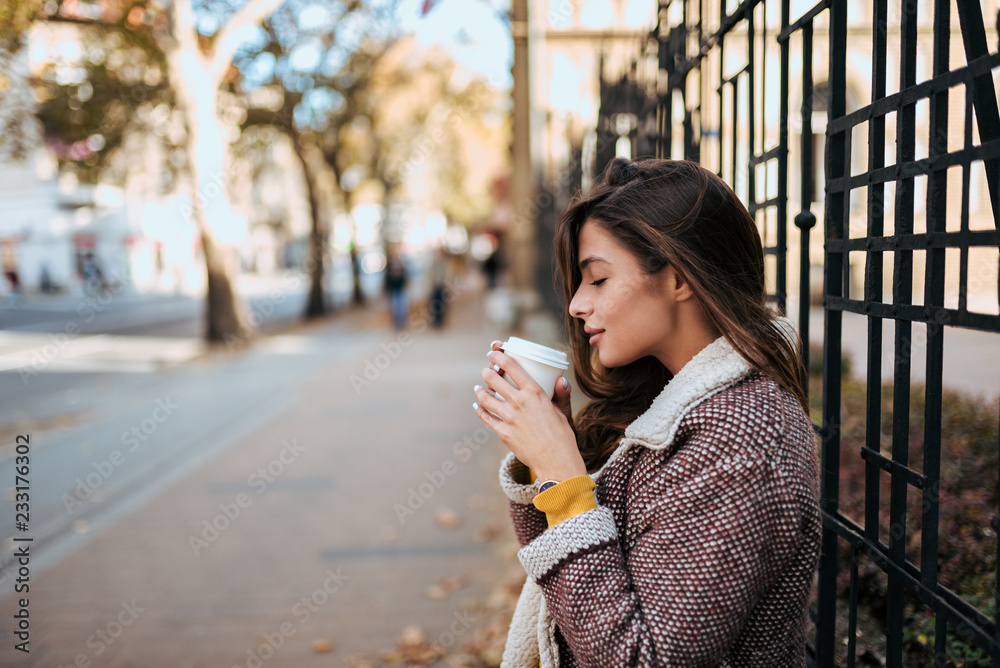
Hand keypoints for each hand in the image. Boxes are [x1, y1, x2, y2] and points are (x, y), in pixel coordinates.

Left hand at [474, 343, 585, 481]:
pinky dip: (479, 409)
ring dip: (479, 390)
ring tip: (478, 388)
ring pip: (485, 398)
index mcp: (535, 393)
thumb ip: (559, 394)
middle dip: (486, 371)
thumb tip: (560, 379)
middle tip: (486, 370)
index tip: (494, 353)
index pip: (512, 366)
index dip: (499, 356)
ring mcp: (509, 417)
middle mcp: (520, 402)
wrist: (556, 461)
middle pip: (494, 379)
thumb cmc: (561, 435)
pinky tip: (478, 406)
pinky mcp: (502, 432)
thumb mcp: (562, 411)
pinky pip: (485, 417)